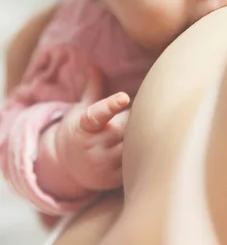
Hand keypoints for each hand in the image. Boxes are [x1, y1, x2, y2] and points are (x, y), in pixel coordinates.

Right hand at [54, 68, 129, 194]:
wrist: (66, 168)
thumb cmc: (80, 131)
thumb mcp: (81, 111)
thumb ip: (92, 90)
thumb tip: (94, 67)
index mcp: (84, 126)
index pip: (97, 114)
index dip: (110, 105)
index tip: (124, 97)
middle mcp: (92, 147)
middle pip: (124, 126)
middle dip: (132, 117)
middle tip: (136, 112)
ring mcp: (103, 165)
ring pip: (132, 144)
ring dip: (138, 134)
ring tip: (137, 129)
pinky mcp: (114, 179)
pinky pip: (135, 161)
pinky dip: (141, 151)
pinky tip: (139, 146)